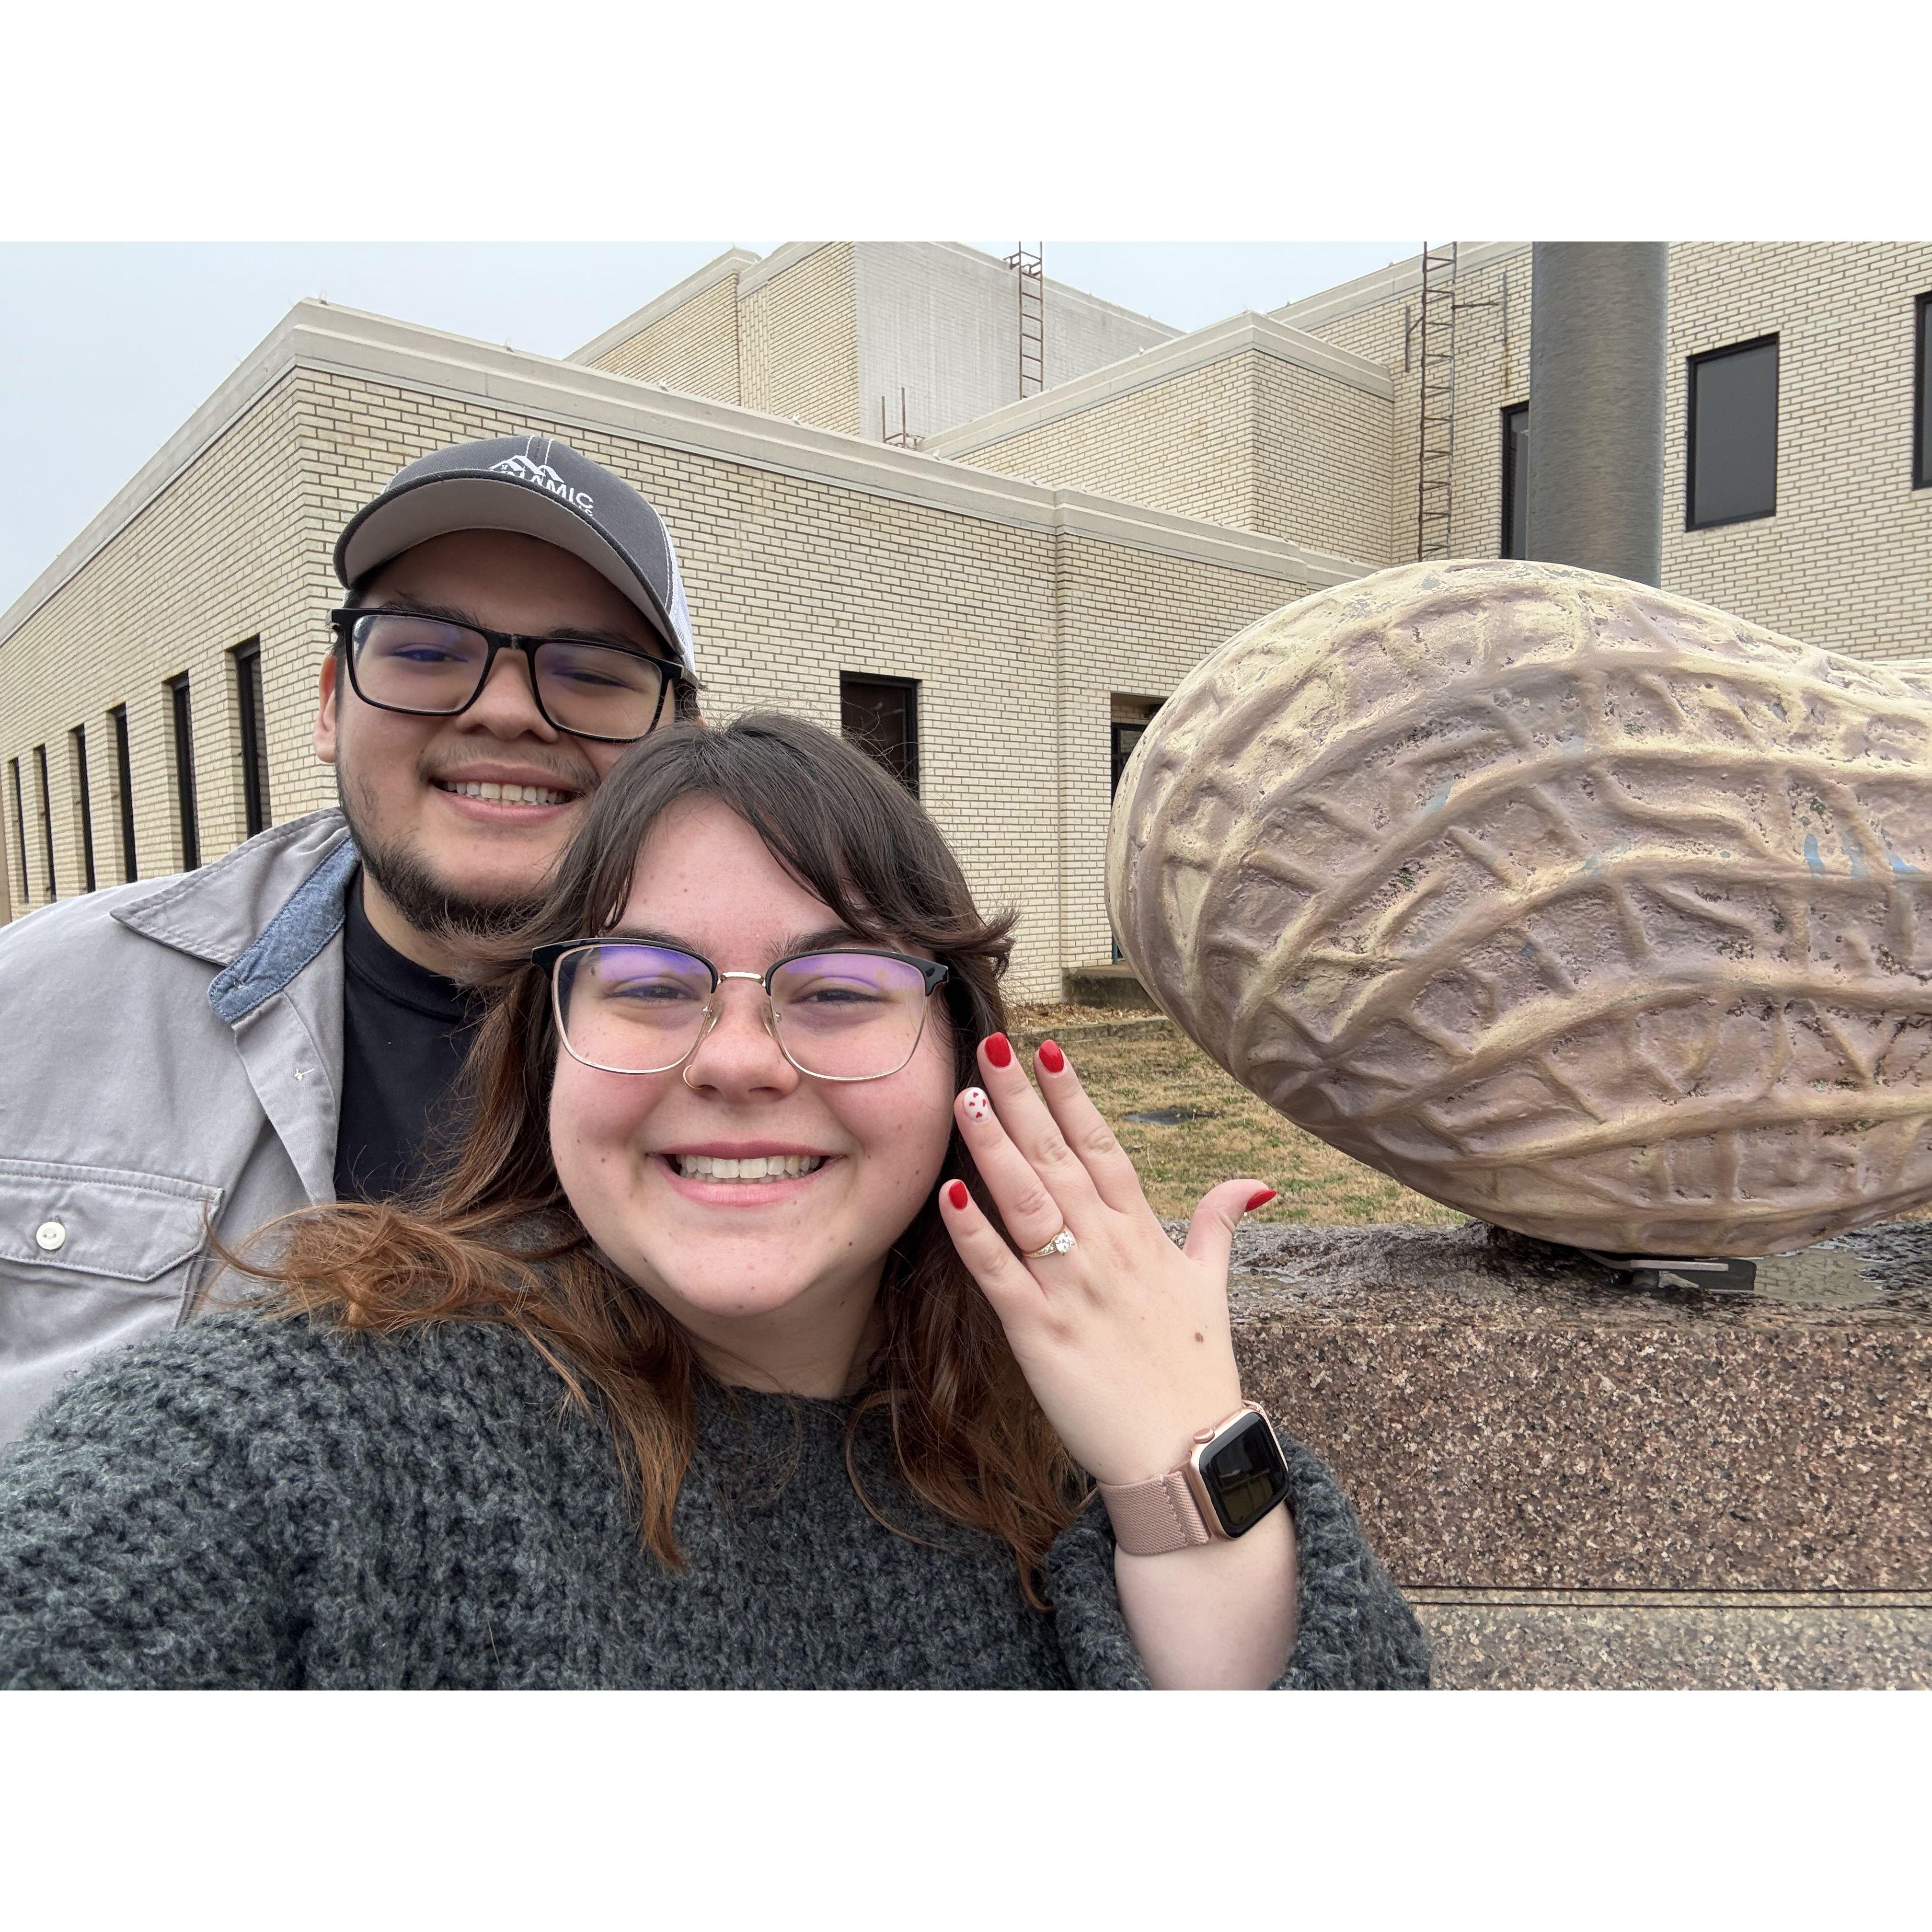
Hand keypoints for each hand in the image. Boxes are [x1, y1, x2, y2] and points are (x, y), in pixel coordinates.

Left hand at [937, 1032, 1275, 1487]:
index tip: (1048, 1051)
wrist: (1184, 1452)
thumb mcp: (1210, 1287)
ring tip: (965, 1097)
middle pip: (1058, 1159)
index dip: (1074, 1098)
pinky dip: (974, 1233)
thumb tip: (1253, 1182)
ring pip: (1027, 1203)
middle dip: (1022, 1101)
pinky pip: (999, 1274)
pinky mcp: (1039, 1333)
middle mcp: (1107, 1251)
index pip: (1104, 1148)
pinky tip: (950, 1192)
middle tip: (990, 1047)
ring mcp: (1072, 1289)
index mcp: (1142, 1235)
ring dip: (994, 1148)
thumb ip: (1217, 1225)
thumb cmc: (1194, 1368)